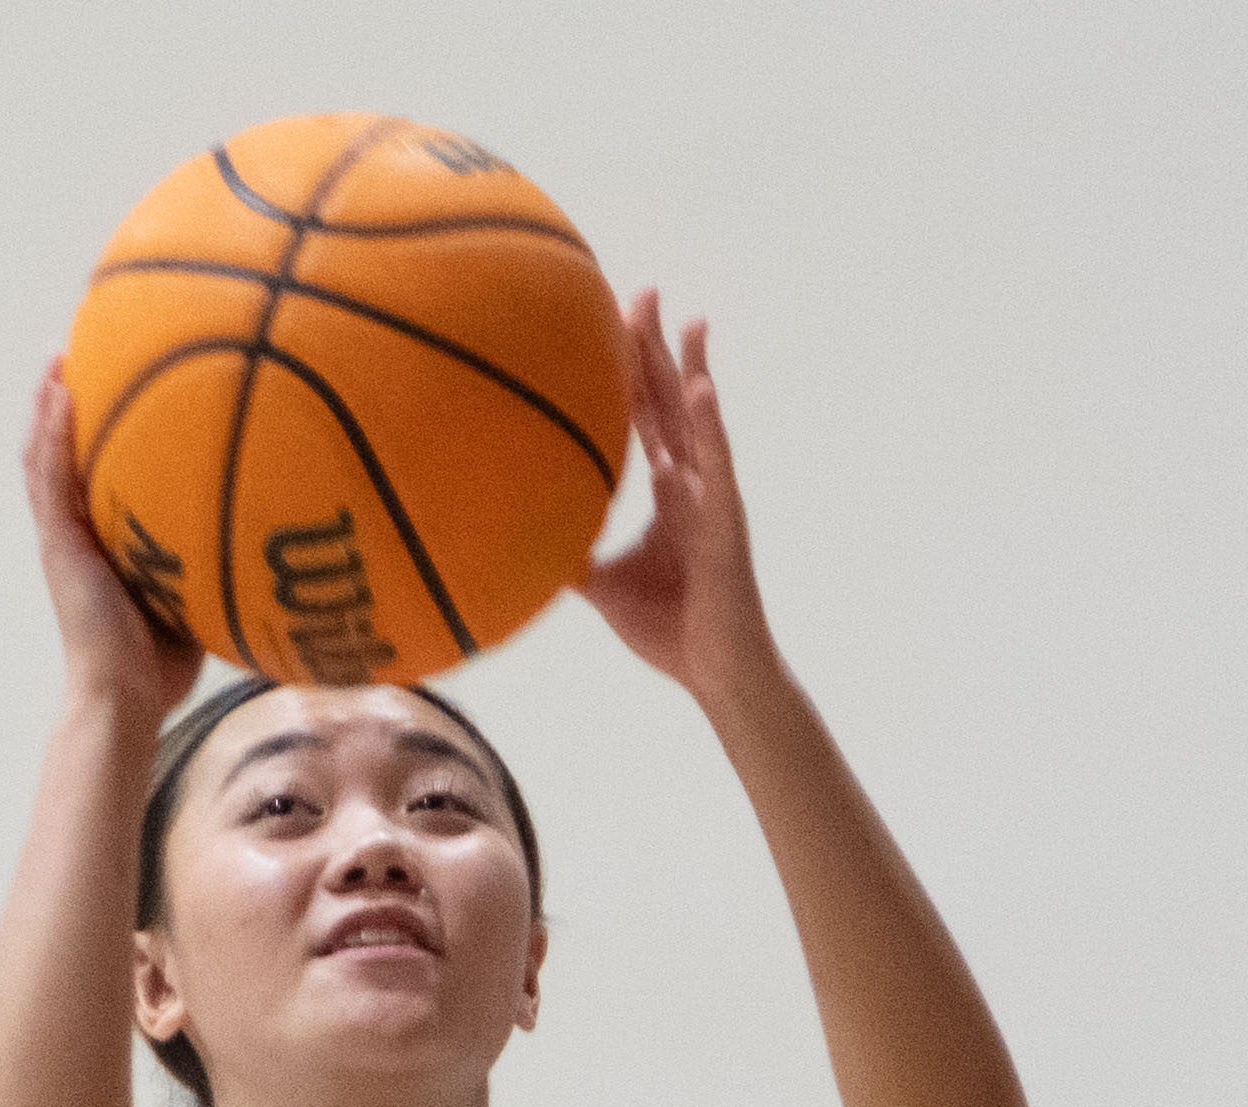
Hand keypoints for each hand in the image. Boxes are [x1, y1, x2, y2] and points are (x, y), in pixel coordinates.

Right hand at [21, 362, 200, 731]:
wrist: (123, 700)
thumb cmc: (162, 669)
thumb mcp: (195, 598)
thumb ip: (213, 560)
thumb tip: (272, 536)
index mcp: (99, 546)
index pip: (91, 480)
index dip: (96, 437)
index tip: (115, 390)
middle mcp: (74, 537)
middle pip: (60, 460)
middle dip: (66, 408)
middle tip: (80, 355)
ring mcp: (62, 540)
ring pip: (43, 460)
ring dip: (49, 407)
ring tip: (59, 358)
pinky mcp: (58, 546)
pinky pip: (50, 477)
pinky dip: (52, 434)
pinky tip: (62, 392)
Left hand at [574, 298, 778, 718]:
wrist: (715, 674)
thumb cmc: (670, 631)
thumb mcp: (604, 587)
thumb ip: (570, 556)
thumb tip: (520, 542)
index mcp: (667, 491)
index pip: (644, 417)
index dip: (629, 372)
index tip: (612, 322)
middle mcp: (692, 482)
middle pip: (670, 400)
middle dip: (657, 347)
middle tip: (642, 291)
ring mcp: (712, 497)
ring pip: (700, 420)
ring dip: (693, 369)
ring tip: (687, 320)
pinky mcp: (727, 521)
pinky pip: (719, 466)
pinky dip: (711, 427)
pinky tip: (703, 389)